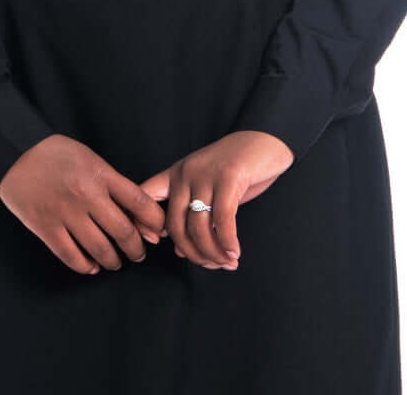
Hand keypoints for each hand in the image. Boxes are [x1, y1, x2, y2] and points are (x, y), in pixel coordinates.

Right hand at [0, 134, 167, 274]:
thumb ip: (112, 185)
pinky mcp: (46, 227)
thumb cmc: (57, 154)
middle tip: (138, 253)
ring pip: (100, 249)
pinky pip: (72, 256)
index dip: (154, 221)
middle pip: (123, 231)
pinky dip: (86, 266)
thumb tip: (137, 215)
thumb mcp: (90, 159)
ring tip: (116, 261)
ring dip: (113, 260)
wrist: (16, 152)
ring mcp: (65, 213)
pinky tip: (92, 265)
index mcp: (100, 174)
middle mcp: (86, 195)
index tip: (158, 230)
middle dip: (136, 249)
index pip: (138, 201)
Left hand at [136, 131, 294, 269]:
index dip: (141, 222)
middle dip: (193, 253)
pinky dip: (228, 242)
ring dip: (213, 253)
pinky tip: (235, 253)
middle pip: (175, 225)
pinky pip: (223, 219)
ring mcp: (205, 174)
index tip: (154, 243)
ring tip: (227, 262)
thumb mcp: (209, 191)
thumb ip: (194, 217)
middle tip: (212, 265)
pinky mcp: (228, 176)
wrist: (264, 140)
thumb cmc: (237, 169)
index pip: (144, 195)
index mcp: (176, 175)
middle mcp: (185, 173)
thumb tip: (180, 250)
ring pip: (199, 227)